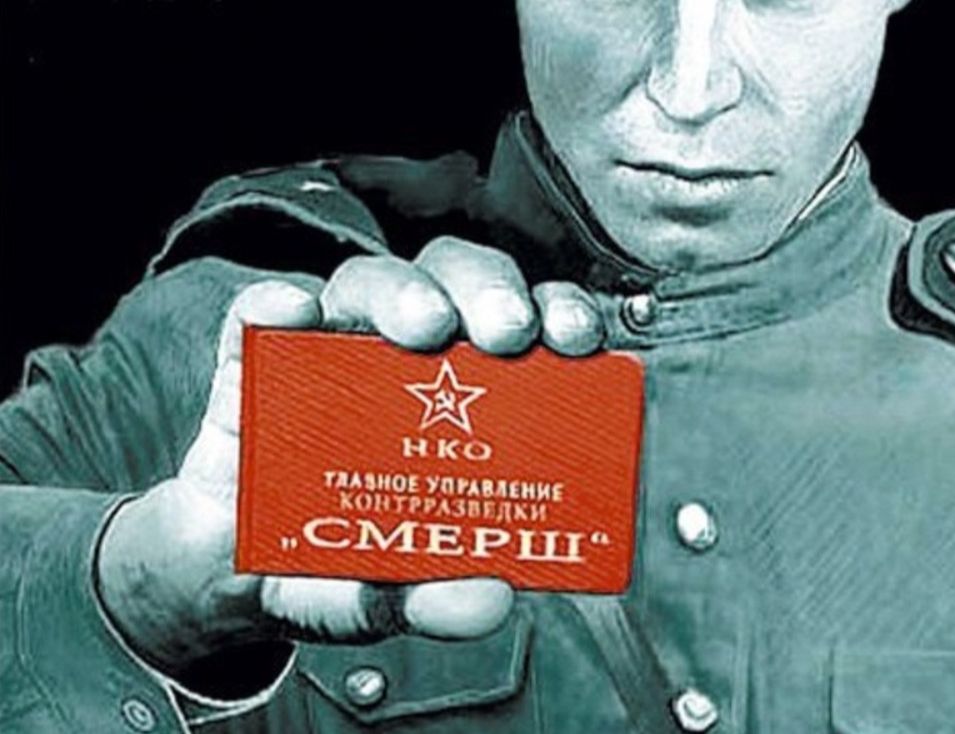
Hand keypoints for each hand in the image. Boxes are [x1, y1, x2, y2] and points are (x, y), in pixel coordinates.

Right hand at [96, 237, 604, 675]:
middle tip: (508, 334)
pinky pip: (256, 316)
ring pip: (370, 282)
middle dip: (491, 291)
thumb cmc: (333, 563)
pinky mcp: (247, 362)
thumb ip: (433, 598)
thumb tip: (491, 599)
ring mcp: (325, 350)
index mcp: (464, 397)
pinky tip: (296, 314)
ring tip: (423, 328)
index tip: (581, 341)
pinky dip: (275, 306)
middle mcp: (402, 359)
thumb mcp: (388, 596)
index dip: (559, 314)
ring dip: (402, 291)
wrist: (231, 579)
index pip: (525, 326)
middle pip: (457, 283)